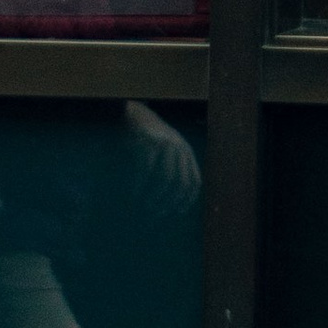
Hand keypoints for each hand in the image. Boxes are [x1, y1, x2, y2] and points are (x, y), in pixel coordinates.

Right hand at [120, 100, 201, 222]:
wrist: (134, 114)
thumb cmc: (149, 137)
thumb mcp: (167, 150)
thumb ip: (173, 169)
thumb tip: (172, 199)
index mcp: (186, 152)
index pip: (194, 181)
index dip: (187, 199)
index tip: (176, 212)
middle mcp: (179, 148)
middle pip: (180, 183)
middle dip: (169, 202)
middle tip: (157, 213)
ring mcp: (165, 144)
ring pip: (165, 179)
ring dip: (155, 197)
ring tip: (145, 206)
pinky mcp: (149, 143)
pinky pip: (146, 170)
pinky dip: (140, 185)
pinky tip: (134, 194)